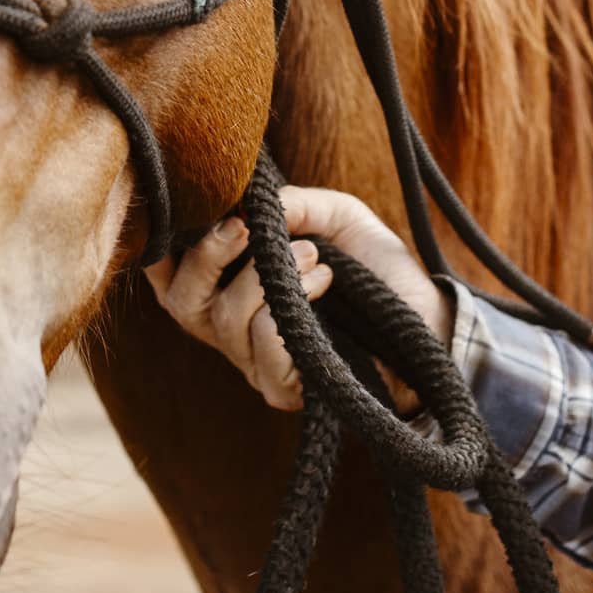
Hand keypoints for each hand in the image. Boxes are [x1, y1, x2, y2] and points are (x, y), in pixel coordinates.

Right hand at [145, 184, 451, 412]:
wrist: (428, 321)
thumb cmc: (377, 270)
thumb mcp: (336, 217)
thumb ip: (295, 204)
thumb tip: (253, 204)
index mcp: (232, 288)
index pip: (170, 279)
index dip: (164, 251)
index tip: (194, 213)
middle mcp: (233, 331)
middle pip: (183, 302)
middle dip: (207, 256)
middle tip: (244, 227)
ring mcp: (256, 364)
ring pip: (228, 319)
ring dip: (270, 276)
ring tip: (315, 256)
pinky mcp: (284, 388)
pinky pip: (264, 348)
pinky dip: (292, 306)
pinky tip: (326, 284)